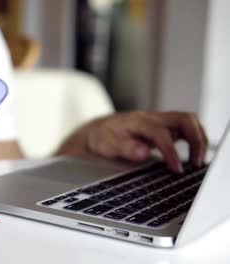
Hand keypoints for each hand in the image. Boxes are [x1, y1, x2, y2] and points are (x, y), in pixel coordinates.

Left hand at [56, 111, 207, 172]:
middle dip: (196, 139)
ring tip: (197, 162)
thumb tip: (144, 153)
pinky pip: (186, 127)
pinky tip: (193, 156)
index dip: (171, 151)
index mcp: (137, 121)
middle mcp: (151, 117)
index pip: (160, 133)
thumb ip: (125, 148)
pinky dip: (195, 139)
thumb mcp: (107, 145)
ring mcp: (159, 120)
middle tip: (196, 163)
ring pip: (188, 121)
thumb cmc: (102, 138)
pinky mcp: (164, 126)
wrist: (98, 130)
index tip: (177, 169)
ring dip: (198, 139)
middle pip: (183, 119)